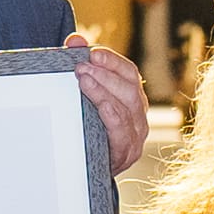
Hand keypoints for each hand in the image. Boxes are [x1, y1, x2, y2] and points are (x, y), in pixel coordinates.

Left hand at [64, 35, 151, 172]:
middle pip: (129, 88)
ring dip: (104, 90)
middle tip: (81, 66)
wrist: (82, 174)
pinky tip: (102, 106)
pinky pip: (123, 132)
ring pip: (126, 107)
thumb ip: (81, 67)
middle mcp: (138, 116)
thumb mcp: (82, 97)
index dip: (112, 61)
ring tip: (83, 79)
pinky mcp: (126, 154)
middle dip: (105, 74)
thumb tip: (74, 39)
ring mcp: (135, 136)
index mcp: (131, 99)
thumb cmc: (85, 131)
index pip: (129, 74)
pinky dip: (113, 116)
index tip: (91, 53)